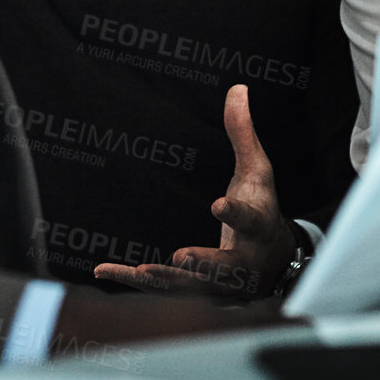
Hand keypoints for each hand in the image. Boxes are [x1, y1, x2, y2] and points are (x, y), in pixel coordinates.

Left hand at [94, 85, 293, 297]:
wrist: (276, 262)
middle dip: (203, 263)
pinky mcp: (197, 291)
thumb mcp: (258, 170)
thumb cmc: (262, 206)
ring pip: (193, 286)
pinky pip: (164, 290)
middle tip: (180, 256)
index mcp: (259, 226)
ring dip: (166, 280)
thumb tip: (238, 88)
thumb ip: (243, 133)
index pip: (249, 219)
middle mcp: (243, 262)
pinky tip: (103, 271)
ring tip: (139, 270)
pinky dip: (135, 282)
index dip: (234, 213)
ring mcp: (221, 283)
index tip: (218, 205)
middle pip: (225, 266)